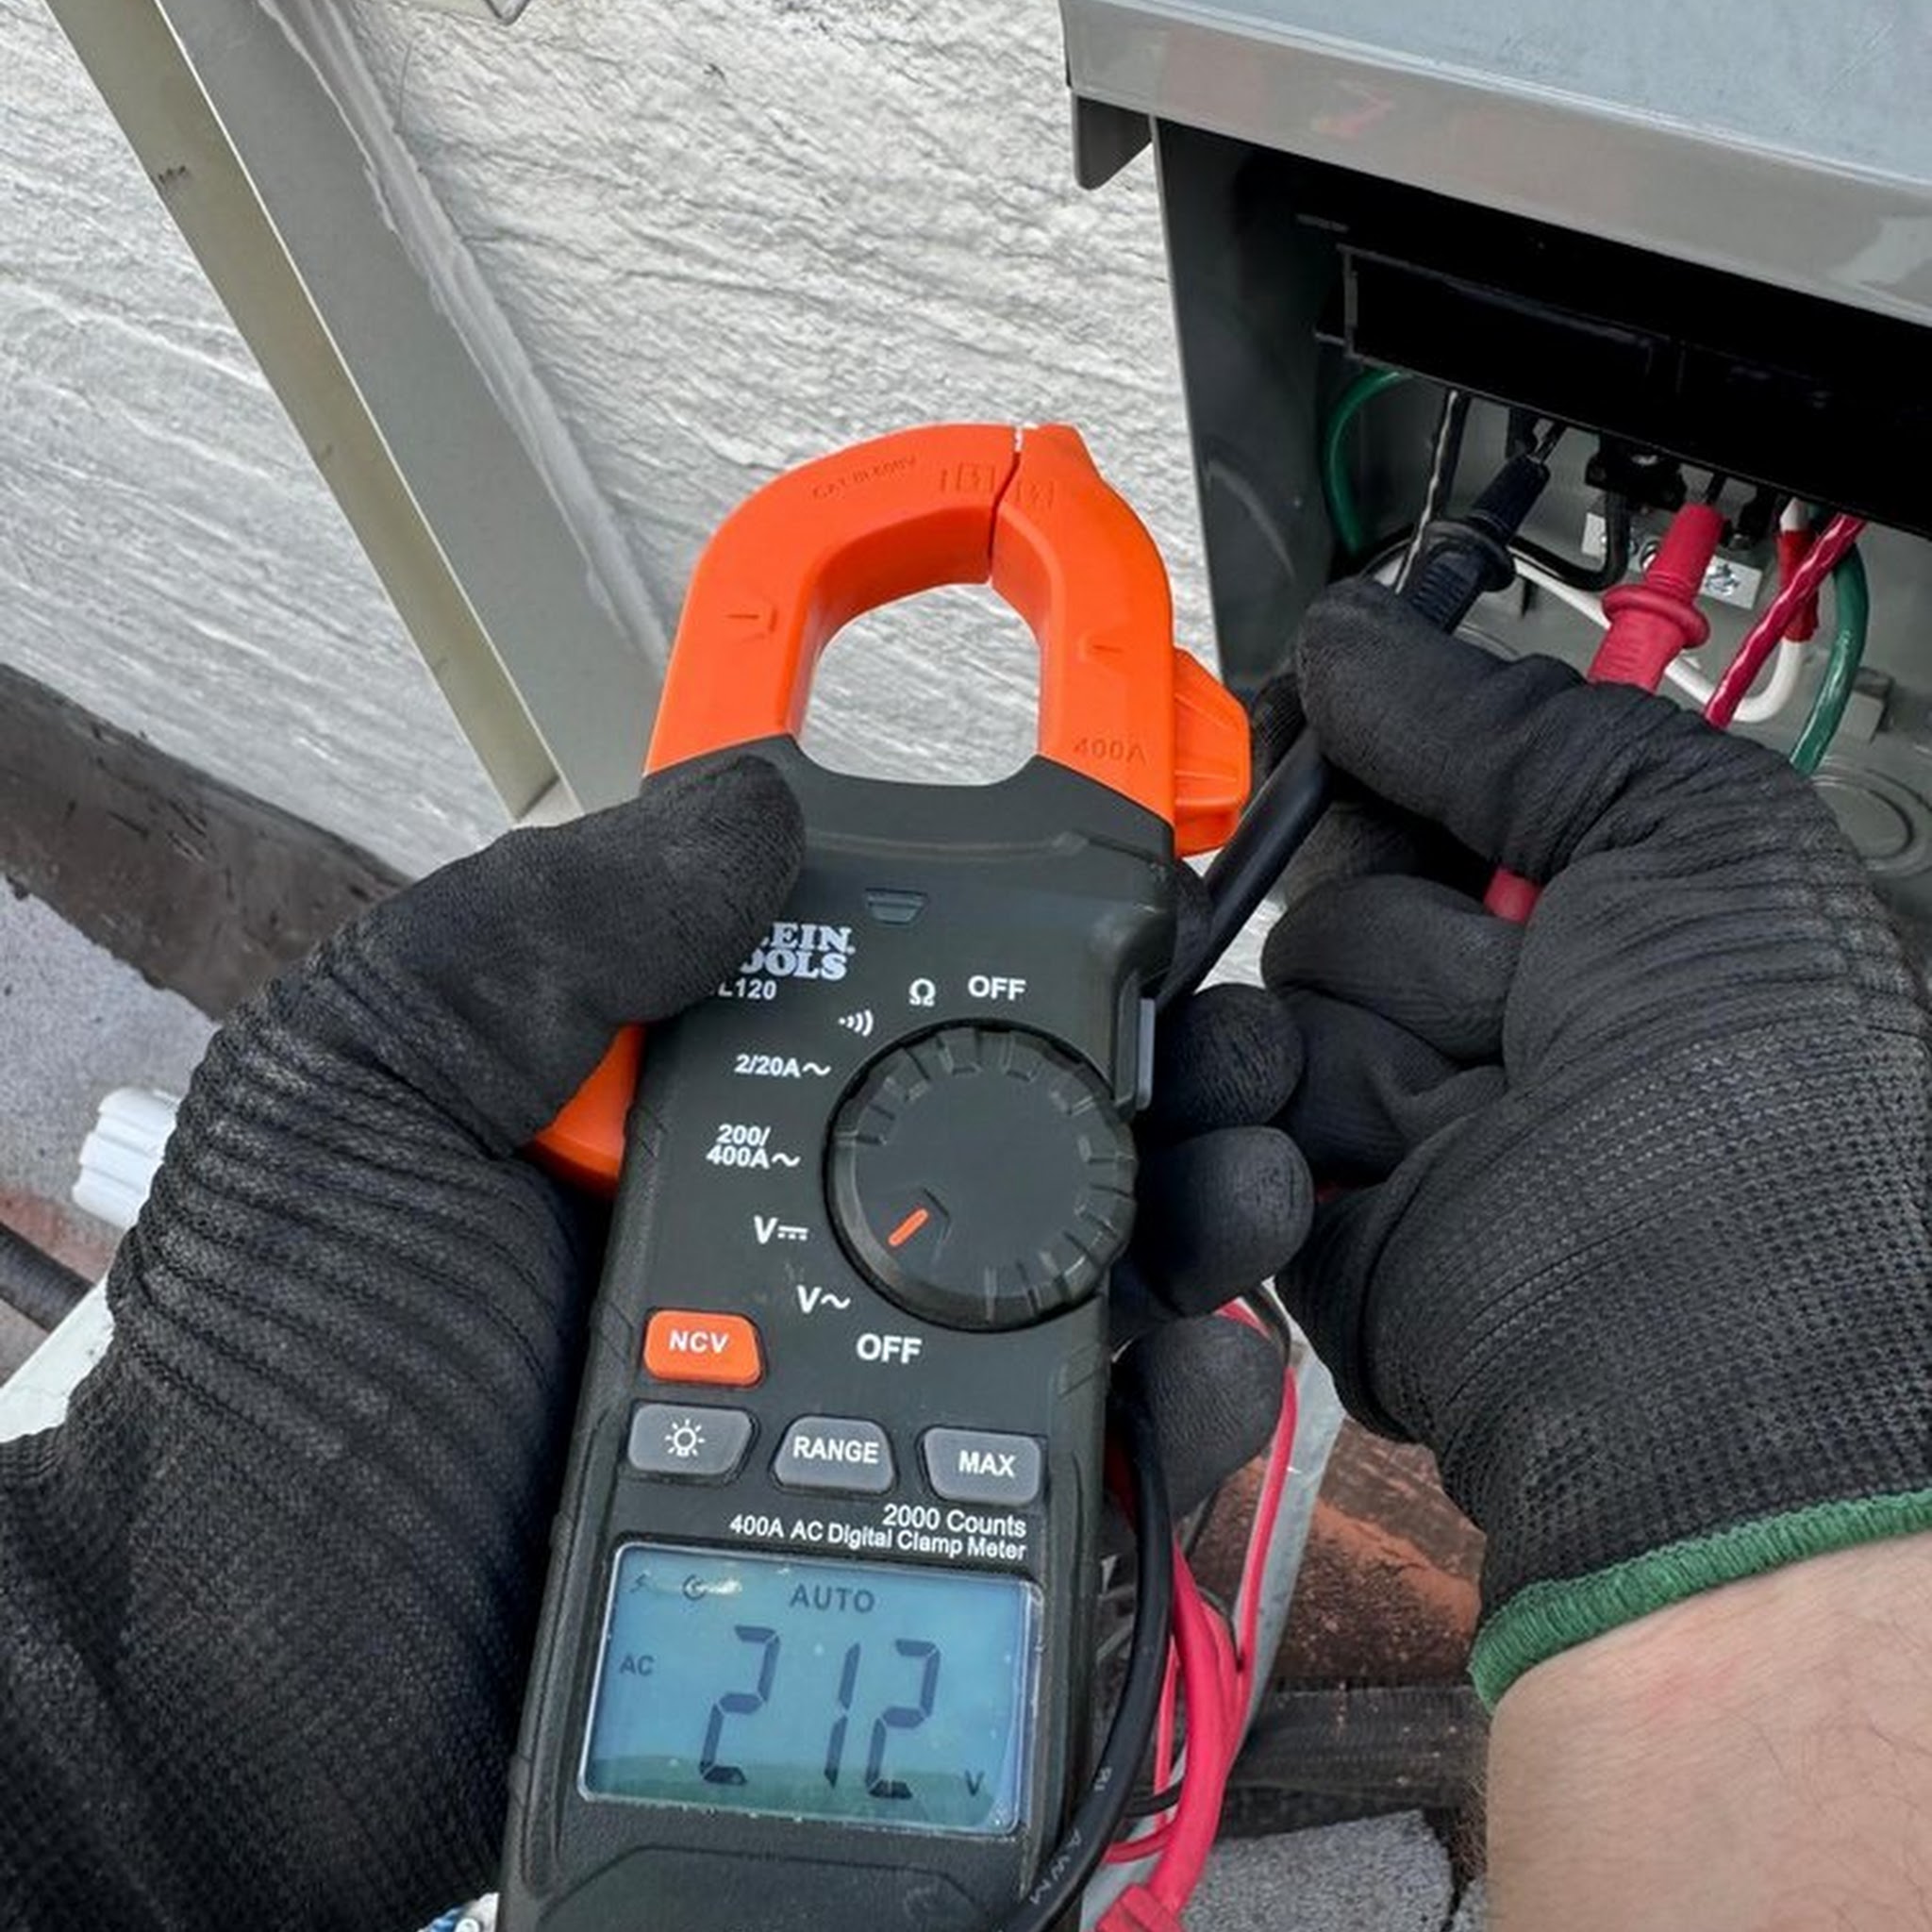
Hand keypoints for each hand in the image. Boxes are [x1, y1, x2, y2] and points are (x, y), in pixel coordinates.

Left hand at [0, 750, 1310, 1931]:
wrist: (243, 1692)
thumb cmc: (281, 1365)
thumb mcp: (379, 1071)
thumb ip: (560, 919)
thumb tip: (758, 794)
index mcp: (695, 1091)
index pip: (891, 966)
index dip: (1027, 905)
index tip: (1142, 866)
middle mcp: (795, 1220)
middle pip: (1034, 1121)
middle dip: (1168, 1074)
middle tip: (1233, 1070)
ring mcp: (853, 1377)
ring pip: (1080, 1283)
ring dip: (1192, 1227)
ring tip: (1236, 1201)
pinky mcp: (895, 1526)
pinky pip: (1067, 1463)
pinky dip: (1163, 1419)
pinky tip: (1198, 1382)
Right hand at [1258, 581, 1931, 1702]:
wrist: (1717, 1331)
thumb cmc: (1766, 1083)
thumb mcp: (1673, 821)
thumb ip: (1496, 719)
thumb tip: (1346, 639)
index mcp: (1577, 908)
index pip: (1400, 792)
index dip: (1375, 767)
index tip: (1356, 740)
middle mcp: (1486, 1010)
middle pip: (1319, 895)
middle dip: (1398, 921)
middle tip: (1509, 981)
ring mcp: (1401, 1121)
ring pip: (1267, 1011)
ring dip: (1359, 1040)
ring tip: (1471, 1097)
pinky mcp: (1324, 1227)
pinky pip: (1222, 1137)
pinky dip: (1264, 1143)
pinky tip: (1342, 1166)